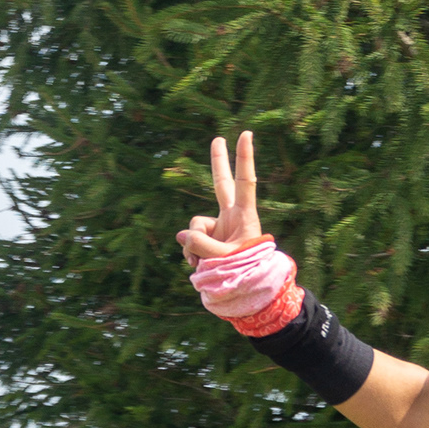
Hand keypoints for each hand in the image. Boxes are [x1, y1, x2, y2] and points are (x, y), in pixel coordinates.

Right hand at [177, 131, 262, 264]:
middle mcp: (231, 218)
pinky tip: (198, 264)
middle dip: (217, 163)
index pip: (245, 182)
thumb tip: (182, 235)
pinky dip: (190, 253)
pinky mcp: (205, 242)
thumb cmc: (243, 274)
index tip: (246, 133)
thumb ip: (202, 244)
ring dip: (193, 245)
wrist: (245, 294)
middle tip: (217, 139)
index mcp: (244, 216)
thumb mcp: (224, 258)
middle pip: (221, 185)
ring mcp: (217, 229)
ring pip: (194, 226)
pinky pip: (189, 241)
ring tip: (203, 262)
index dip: (244, 158)